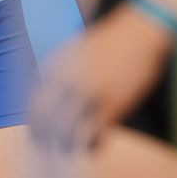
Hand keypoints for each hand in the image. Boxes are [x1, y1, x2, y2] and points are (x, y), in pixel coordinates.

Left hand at [30, 2, 174, 152]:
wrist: (142, 30)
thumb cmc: (110, 41)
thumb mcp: (76, 49)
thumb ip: (58, 71)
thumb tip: (48, 99)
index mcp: (57, 66)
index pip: (35, 105)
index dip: (36, 124)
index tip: (41, 134)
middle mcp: (69, 81)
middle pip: (45, 122)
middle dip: (45, 140)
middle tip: (51, 147)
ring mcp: (90, 94)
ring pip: (67, 134)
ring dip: (68, 146)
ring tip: (74, 148)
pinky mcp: (112, 105)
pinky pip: (94, 137)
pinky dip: (92, 147)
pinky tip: (96, 145)